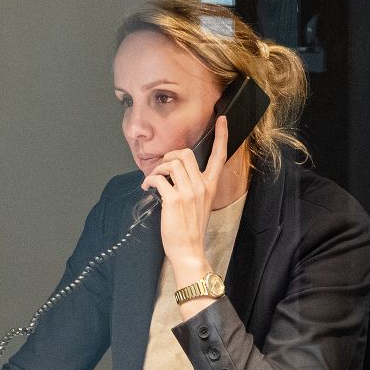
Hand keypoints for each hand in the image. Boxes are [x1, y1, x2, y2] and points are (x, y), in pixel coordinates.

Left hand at [140, 116, 228, 289]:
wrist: (189, 250)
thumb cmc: (191, 229)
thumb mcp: (200, 204)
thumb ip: (193, 187)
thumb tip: (174, 175)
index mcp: (210, 186)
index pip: (220, 156)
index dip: (222, 136)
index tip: (222, 119)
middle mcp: (202, 186)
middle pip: (186, 154)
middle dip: (170, 155)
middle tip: (162, 167)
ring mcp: (189, 193)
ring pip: (172, 163)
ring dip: (157, 169)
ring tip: (152, 180)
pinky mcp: (174, 200)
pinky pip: (158, 179)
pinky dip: (149, 180)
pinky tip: (147, 188)